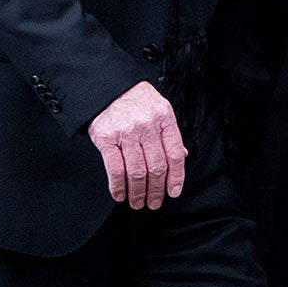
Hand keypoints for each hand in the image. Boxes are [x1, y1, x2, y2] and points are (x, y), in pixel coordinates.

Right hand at [86, 81, 186, 209]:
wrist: (106, 84)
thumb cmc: (134, 99)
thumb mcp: (158, 109)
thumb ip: (169, 133)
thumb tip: (181, 157)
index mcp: (163, 117)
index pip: (175, 154)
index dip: (176, 178)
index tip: (173, 193)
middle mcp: (146, 124)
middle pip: (156, 167)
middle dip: (156, 191)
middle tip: (154, 203)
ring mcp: (125, 131)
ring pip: (137, 171)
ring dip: (138, 193)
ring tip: (138, 202)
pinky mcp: (106, 137)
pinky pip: (115, 168)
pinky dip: (118, 186)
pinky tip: (120, 194)